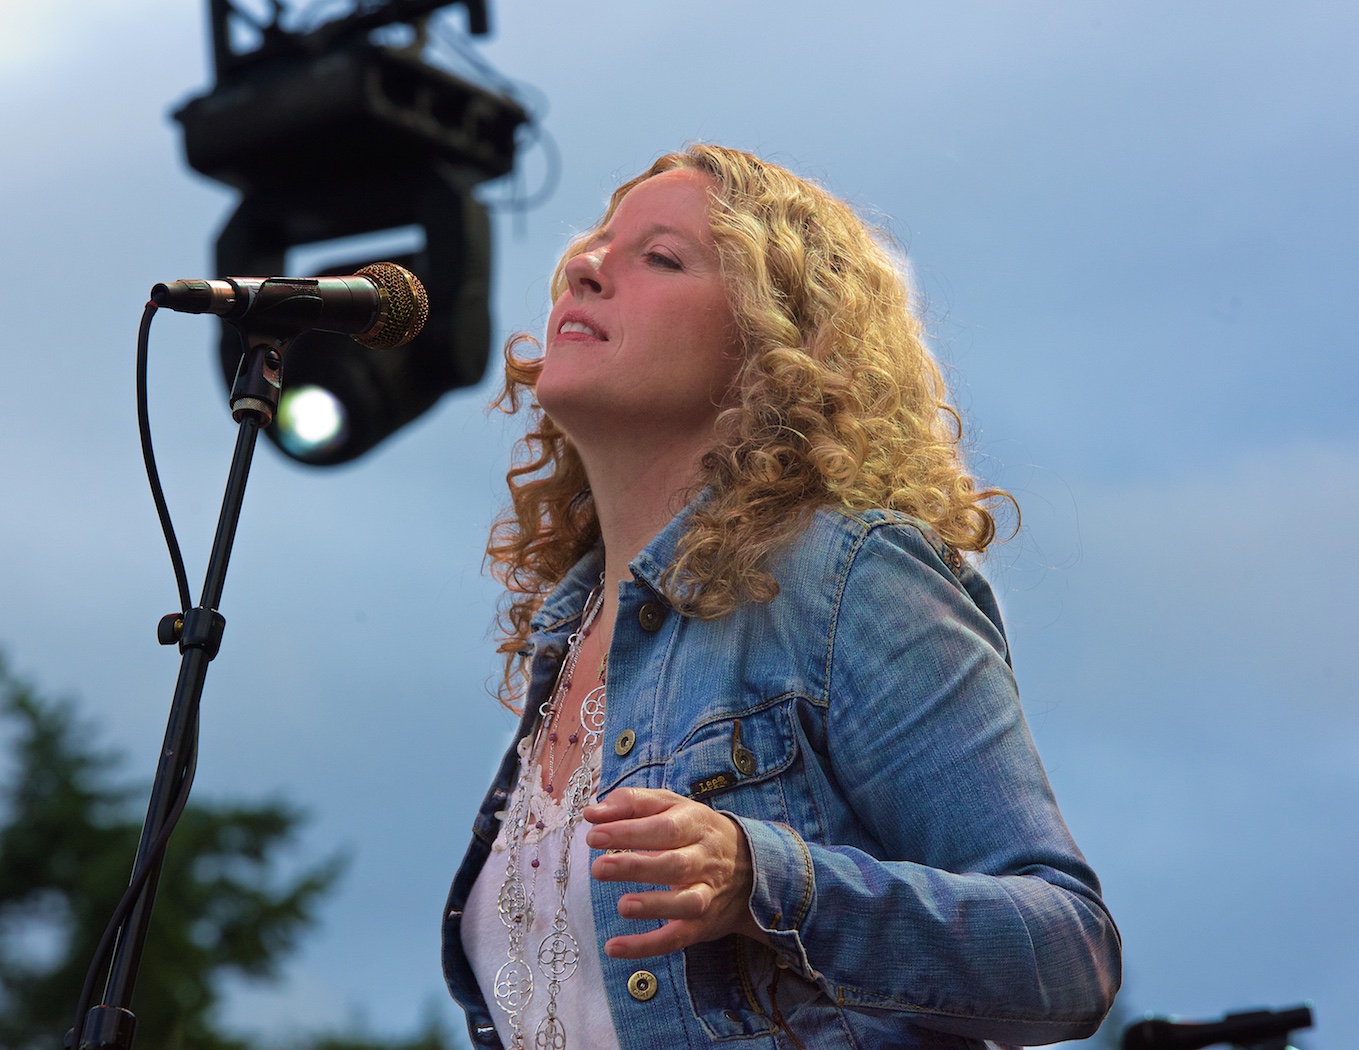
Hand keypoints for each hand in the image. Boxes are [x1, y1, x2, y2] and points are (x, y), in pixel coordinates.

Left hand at [584, 787, 762, 958]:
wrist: (750, 867)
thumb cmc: (694, 831)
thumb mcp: (669, 806)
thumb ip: (631, 804)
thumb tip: (592, 814)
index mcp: (694, 824)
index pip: (663, 828)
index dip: (629, 832)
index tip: (595, 836)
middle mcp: (703, 860)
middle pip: (674, 864)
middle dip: (636, 867)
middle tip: (599, 867)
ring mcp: (705, 894)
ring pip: (685, 903)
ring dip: (653, 907)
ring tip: (622, 906)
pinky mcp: (701, 925)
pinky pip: (676, 938)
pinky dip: (647, 946)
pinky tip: (614, 947)